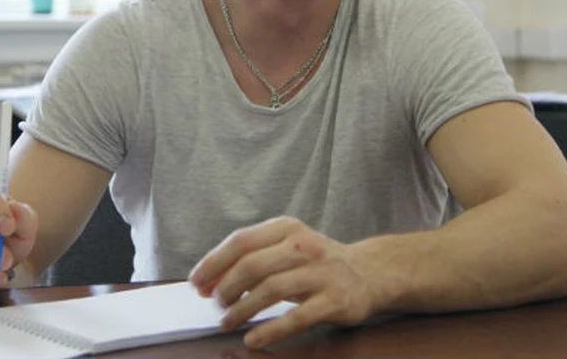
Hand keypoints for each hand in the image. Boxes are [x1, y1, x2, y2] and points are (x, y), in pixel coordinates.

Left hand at [188, 216, 376, 348]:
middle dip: (226, 287)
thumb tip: (208, 282)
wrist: (369, 273)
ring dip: (242, 309)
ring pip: (271, 290)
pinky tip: (253, 338)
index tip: (197, 282)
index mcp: (288, 228)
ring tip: (228, 321)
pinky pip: (296, 317)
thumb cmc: (317, 263)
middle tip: (215, 305)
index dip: (214, 262)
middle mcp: (304, 245)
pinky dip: (270, 330)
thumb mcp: (287, 248)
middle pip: (252, 265)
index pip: (242, 241)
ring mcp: (321, 273)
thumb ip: (252, 259)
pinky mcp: (334, 300)